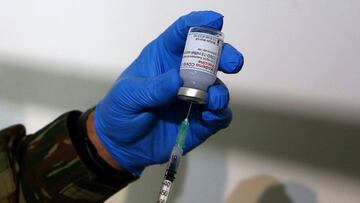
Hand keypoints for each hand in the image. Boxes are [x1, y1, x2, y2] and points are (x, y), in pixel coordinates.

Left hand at [93, 11, 243, 175]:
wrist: (121, 145)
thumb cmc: (120, 112)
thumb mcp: (128, 96)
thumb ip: (152, 88)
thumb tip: (178, 79)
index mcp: (163, 59)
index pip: (182, 34)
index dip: (199, 23)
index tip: (216, 21)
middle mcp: (183, 75)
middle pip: (210, 58)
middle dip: (225, 56)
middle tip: (233, 63)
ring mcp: (193, 99)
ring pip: (218, 88)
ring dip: (220, 92)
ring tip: (212, 101)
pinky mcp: (200, 121)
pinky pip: (219, 115)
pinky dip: (220, 114)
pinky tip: (210, 116)